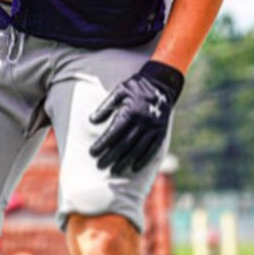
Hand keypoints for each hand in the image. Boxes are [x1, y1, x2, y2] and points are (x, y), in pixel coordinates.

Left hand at [89, 61, 183, 175]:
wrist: (161, 84)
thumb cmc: (135, 87)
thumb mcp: (119, 91)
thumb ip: (105, 106)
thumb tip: (91, 120)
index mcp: (130, 111)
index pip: (113, 132)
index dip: (102, 144)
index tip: (92, 152)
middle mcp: (142, 121)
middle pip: (124, 143)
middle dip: (111, 156)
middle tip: (100, 165)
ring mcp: (153, 128)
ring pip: (137, 149)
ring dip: (125, 161)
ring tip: (115, 170)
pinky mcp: (161, 133)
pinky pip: (152, 150)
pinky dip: (143, 160)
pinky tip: (135, 168)